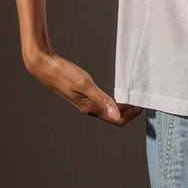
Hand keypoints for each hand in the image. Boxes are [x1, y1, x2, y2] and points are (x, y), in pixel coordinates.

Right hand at [25, 51, 142, 125]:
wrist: (45, 66)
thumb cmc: (64, 74)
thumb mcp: (85, 84)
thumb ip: (102, 99)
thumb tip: (117, 115)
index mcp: (91, 108)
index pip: (117, 120)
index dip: (132, 115)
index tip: (142, 104)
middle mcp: (89, 109)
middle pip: (114, 117)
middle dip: (130, 112)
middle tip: (142, 100)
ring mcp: (85, 102)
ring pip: (108, 110)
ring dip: (122, 107)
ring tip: (134, 97)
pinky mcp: (83, 95)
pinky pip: (102, 103)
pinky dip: (114, 100)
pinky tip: (118, 93)